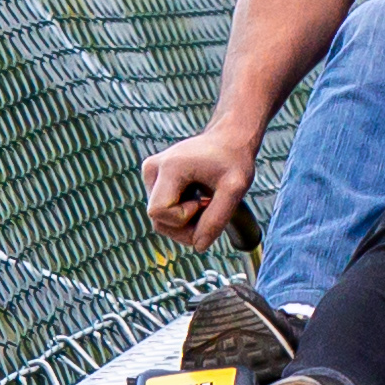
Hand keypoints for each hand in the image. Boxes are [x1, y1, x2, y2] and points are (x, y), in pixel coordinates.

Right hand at [141, 123, 251, 249]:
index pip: (160, 212)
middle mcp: (152, 169)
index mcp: (169, 167)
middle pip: (158, 220)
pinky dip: (181, 214)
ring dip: (184, 222)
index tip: (206, 203)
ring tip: (206, 203)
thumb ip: (217, 219)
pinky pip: (162, 211)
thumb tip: (199, 247)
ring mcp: (150, 173)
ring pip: (158, 219)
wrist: (228, 137)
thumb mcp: (234, 189)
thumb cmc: (234, 159)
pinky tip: (197, 199)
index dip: (184, 218)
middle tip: (210, 208)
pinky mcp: (153, 178)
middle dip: (185, 225)